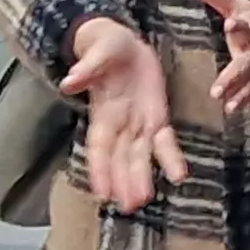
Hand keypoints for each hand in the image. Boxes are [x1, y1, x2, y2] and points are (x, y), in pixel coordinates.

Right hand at [60, 17, 185, 212]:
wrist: (123, 43)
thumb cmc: (106, 48)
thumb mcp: (98, 52)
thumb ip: (87, 69)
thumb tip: (69, 82)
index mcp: (102, 112)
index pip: (99, 146)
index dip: (100, 168)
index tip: (101, 192)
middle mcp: (120, 124)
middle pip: (121, 158)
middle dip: (124, 181)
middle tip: (130, 206)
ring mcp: (139, 123)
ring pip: (140, 156)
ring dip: (141, 178)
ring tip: (144, 201)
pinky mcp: (158, 117)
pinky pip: (165, 140)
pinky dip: (171, 158)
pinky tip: (180, 176)